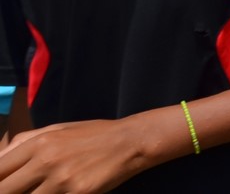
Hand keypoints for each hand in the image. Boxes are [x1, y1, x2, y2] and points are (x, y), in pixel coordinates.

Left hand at [0, 116, 157, 192]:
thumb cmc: (92, 135)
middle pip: (5, 190)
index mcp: (38, 143)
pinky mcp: (78, 193)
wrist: (129, 141)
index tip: (3, 185)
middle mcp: (46, 160)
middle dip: (6, 193)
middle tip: (16, 191)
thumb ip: (24, 142)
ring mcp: (62, 179)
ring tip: (43, 191)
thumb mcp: (57, 129)